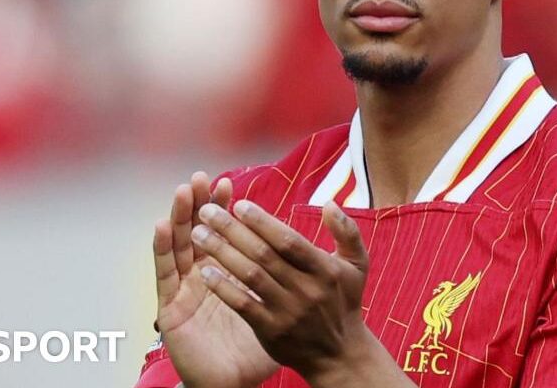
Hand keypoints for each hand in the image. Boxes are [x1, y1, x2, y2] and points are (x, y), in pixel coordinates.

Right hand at [152, 173, 278, 387]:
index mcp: (229, 274)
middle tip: (200, 177)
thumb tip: (316, 254)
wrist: (235, 383)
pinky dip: (160, 249)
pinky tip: (160, 226)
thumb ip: (296, 280)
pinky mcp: (170, 309)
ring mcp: (184, 291)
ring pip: (178, 246)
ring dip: (178, 216)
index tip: (229, 184)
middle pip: (198, 232)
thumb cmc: (258, 347)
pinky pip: (164, 274)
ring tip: (181, 190)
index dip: (226, 209)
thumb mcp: (283, 308)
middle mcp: (202, 277)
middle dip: (200, 204)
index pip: (226, 234)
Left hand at [192, 200, 416, 386]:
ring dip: (222, 253)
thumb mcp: (356, 265)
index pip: (288, 241)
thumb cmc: (343, 301)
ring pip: (250, 276)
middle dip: (232, 230)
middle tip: (207, 211)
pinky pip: (243, 305)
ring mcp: (288, 311)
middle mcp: (307, 290)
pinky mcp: (272, 330)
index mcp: (324, 269)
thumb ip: (347, 232)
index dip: (262, 222)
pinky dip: (223, 288)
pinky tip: (205, 272)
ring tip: (199, 234)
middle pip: (264, 255)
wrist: (338, 353)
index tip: (238, 204)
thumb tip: (329, 203)